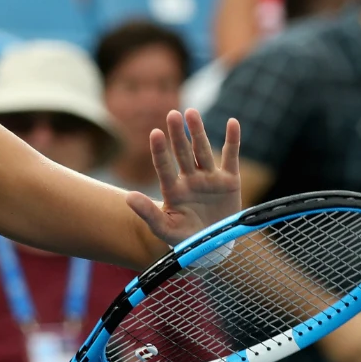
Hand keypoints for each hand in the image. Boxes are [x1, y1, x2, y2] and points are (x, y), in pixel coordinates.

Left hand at [127, 109, 241, 246]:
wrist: (211, 248)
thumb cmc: (184, 240)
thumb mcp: (164, 229)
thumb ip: (148, 214)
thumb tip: (127, 198)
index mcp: (173, 190)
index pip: (164, 166)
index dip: (160, 151)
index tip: (155, 133)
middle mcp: (190, 180)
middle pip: (182, 153)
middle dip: (178, 135)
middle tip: (172, 114)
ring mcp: (209, 179)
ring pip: (203, 151)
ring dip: (198, 132)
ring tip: (191, 113)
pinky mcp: (229, 181)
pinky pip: (231, 158)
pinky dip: (233, 140)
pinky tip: (232, 122)